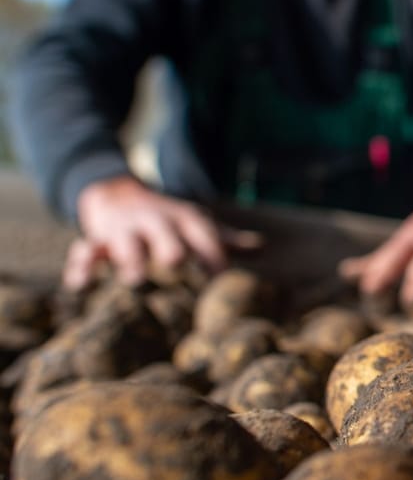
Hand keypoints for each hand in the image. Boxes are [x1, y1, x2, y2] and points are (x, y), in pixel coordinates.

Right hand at [67, 175, 242, 289]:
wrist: (119, 195)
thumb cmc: (169, 221)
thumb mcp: (196, 223)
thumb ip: (225, 239)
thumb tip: (263, 247)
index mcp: (184, 220)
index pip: (204, 234)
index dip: (213, 253)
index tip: (221, 276)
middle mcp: (155, 223)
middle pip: (164, 234)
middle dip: (170, 249)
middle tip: (175, 265)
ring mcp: (124, 231)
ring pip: (125, 243)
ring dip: (129, 259)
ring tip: (134, 279)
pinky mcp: (95, 241)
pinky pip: (85, 252)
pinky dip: (81, 267)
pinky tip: (81, 285)